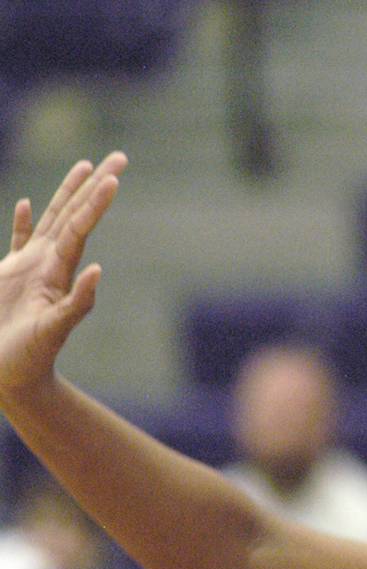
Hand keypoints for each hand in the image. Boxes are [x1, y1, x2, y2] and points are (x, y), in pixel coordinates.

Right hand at [0, 153, 126, 403]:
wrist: (7, 377)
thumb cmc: (29, 359)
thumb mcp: (54, 330)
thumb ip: (77, 302)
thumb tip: (98, 271)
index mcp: (58, 271)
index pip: (81, 226)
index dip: (96, 201)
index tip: (114, 175)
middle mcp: (49, 264)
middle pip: (74, 214)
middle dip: (94, 185)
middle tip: (119, 156)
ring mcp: (29, 268)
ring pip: (52, 220)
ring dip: (67, 194)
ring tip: (84, 166)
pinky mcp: (7, 276)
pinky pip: (17, 241)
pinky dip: (23, 223)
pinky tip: (29, 204)